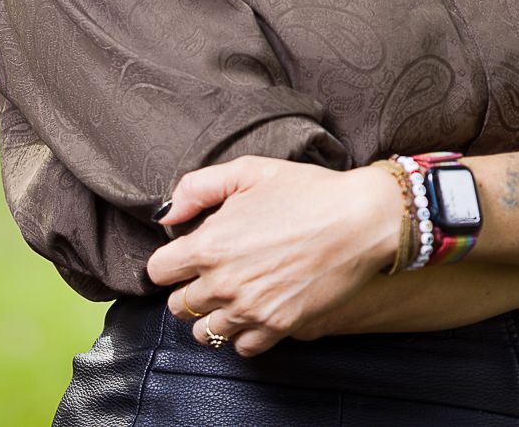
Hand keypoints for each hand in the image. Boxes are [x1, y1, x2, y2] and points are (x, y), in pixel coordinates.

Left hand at [146, 156, 401, 356]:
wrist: (360, 219)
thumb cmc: (306, 190)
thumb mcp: (249, 171)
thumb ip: (198, 187)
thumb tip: (167, 214)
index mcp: (210, 244)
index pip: (159, 271)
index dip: (171, 260)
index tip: (188, 253)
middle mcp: (224, 283)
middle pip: (178, 306)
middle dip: (190, 287)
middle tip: (215, 270)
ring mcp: (251, 310)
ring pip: (204, 333)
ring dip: (213, 315)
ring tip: (234, 293)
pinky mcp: (279, 326)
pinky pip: (243, 347)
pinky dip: (244, 333)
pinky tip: (257, 308)